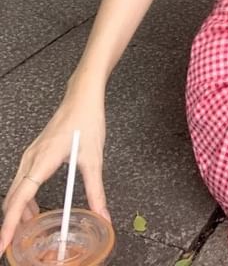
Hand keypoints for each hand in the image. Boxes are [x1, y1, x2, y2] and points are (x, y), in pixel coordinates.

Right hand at [0, 89, 109, 256]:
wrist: (82, 97)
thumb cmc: (87, 121)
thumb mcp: (94, 159)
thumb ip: (96, 190)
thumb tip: (102, 214)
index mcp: (43, 160)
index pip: (20, 198)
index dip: (10, 223)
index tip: (3, 243)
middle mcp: (31, 158)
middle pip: (13, 197)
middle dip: (11, 223)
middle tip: (14, 245)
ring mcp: (31, 154)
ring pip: (16, 189)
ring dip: (18, 211)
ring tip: (25, 232)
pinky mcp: (35, 152)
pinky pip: (22, 180)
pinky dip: (23, 198)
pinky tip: (33, 208)